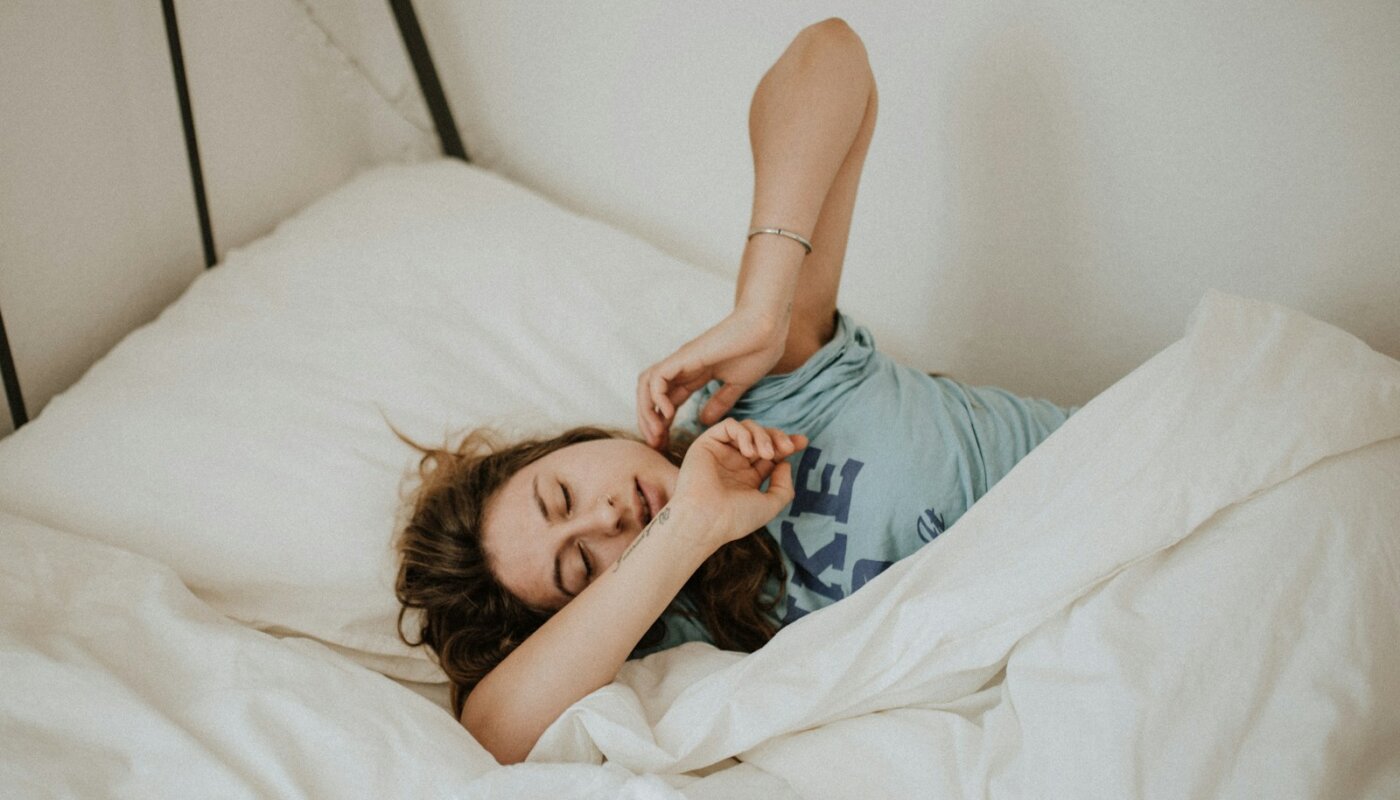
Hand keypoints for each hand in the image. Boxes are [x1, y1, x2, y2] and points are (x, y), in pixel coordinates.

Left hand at [637, 307, 787, 448]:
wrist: (767, 330)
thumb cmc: (757, 351)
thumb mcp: (736, 385)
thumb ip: (720, 401)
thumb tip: (704, 420)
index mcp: (694, 374)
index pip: (668, 401)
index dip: (662, 423)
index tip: (665, 445)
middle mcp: (683, 367)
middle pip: (651, 395)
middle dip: (649, 421)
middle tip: (656, 444)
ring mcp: (682, 361)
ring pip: (647, 385)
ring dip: (647, 411)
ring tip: (657, 433)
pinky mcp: (684, 357)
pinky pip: (657, 377)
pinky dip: (656, 396)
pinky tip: (667, 413)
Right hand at [670, 419, 807, 546]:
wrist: (705, 521)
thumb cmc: (735, 519)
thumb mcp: (769, 505)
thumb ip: (783, 486)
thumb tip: (785, 463)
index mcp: (748, 478)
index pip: (770, 454)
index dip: (786, 444)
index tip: (802, 442)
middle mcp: (734, 463)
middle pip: (761, 437)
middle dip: (778, 437)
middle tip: (788, 447)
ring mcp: (721, 453)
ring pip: (747, 428)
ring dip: (762, 436)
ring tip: (766, 454)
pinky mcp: (707, 444)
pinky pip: (729, 425)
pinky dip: (743, 433)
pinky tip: (748, 452)